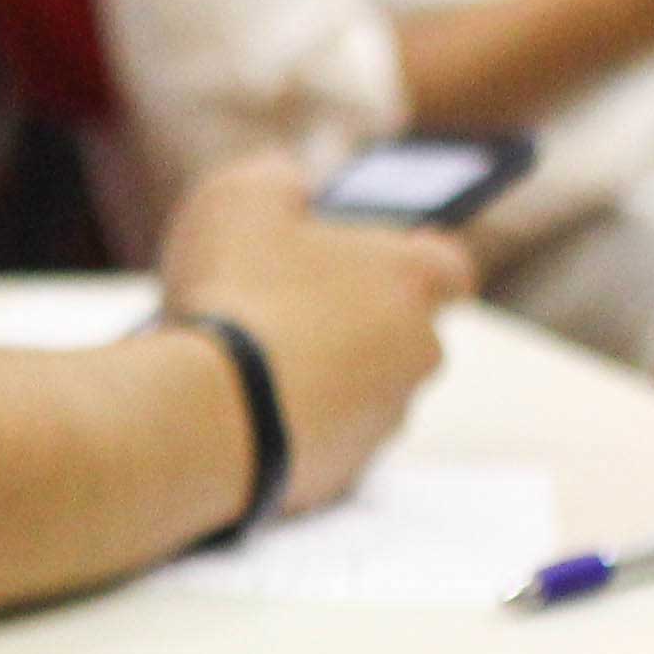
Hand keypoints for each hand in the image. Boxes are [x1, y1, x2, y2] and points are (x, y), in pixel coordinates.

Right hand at [150, 156, 464, 516]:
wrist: (207, 415)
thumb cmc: (238, 296)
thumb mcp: (241, 196)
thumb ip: (275, 177)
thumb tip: (287, 184)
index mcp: (416, 277)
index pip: (446, 263)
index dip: (403, 258)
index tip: (362, 258)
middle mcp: (421, 351)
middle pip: (401, 332)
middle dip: (353, 324)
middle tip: (284, 310)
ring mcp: (387, 420)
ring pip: (363, 391)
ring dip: (321, 379)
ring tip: (247, 367)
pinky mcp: (347, 476)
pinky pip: (326, 443)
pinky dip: (295, 428)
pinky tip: (239, 412)